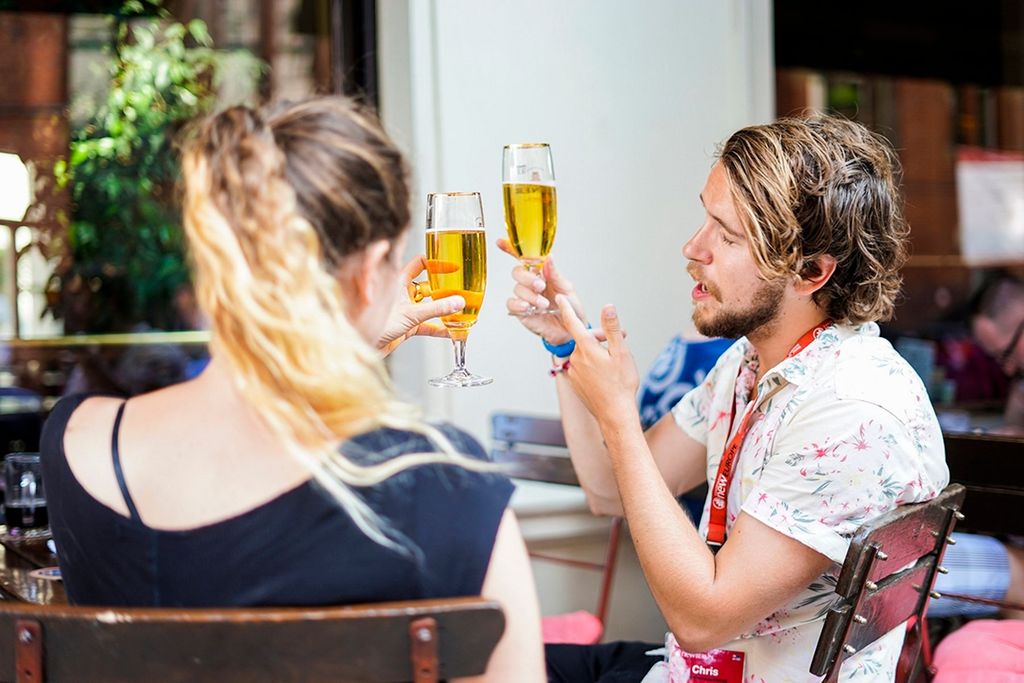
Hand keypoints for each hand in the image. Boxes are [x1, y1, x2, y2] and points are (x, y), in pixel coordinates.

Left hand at [378, 256, 464, 355]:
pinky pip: (427, 325)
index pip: (420, 264)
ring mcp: (405, 309)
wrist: (362, 346)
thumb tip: (457, 302)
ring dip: (443, 308)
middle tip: (460, 289)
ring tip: (459, 310)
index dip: (435, 263)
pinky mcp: (407, 325)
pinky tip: (451, 332)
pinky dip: (438, 328)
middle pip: (428, 285)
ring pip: (429, 305)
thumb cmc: (370, 324)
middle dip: (444, 287)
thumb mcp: (410, 314)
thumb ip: (436, 309)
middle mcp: (402, 293)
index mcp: (398, 282)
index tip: (452, 266)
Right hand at [497, 238, 585, 344]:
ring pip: (517, 288)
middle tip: (541, 286)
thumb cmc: (570, 308)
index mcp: (542, 273)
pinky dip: (519, 305)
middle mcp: (531, 283)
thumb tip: (549, 258)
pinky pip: (512, 304)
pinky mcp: (520, 311)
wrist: (570, 331)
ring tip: (544, 304)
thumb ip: (555, 274)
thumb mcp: (566, 289)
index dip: (510, 249)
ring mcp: (524, 297)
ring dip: (530, 295)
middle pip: (518, 272)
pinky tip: (529, 307)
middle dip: (528, 278)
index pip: (524, 258)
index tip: (500, 242)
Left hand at [556, 295, 639, 429]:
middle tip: (620, 344)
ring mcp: (573, 372)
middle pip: (584, 339)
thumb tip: (607, 307)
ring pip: (584, 354)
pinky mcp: (574, 383)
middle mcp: (575, 359)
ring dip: (597, 353)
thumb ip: (612, 328)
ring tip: (614, 364)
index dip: (566, 308)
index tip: (560, 298)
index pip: (572, 322)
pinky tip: (605, 376)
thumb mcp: (621, 352)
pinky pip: (582, 367)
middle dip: (600, 338)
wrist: (615, 414)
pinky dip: (592, 366)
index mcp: (586, 349)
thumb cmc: (621, 384)